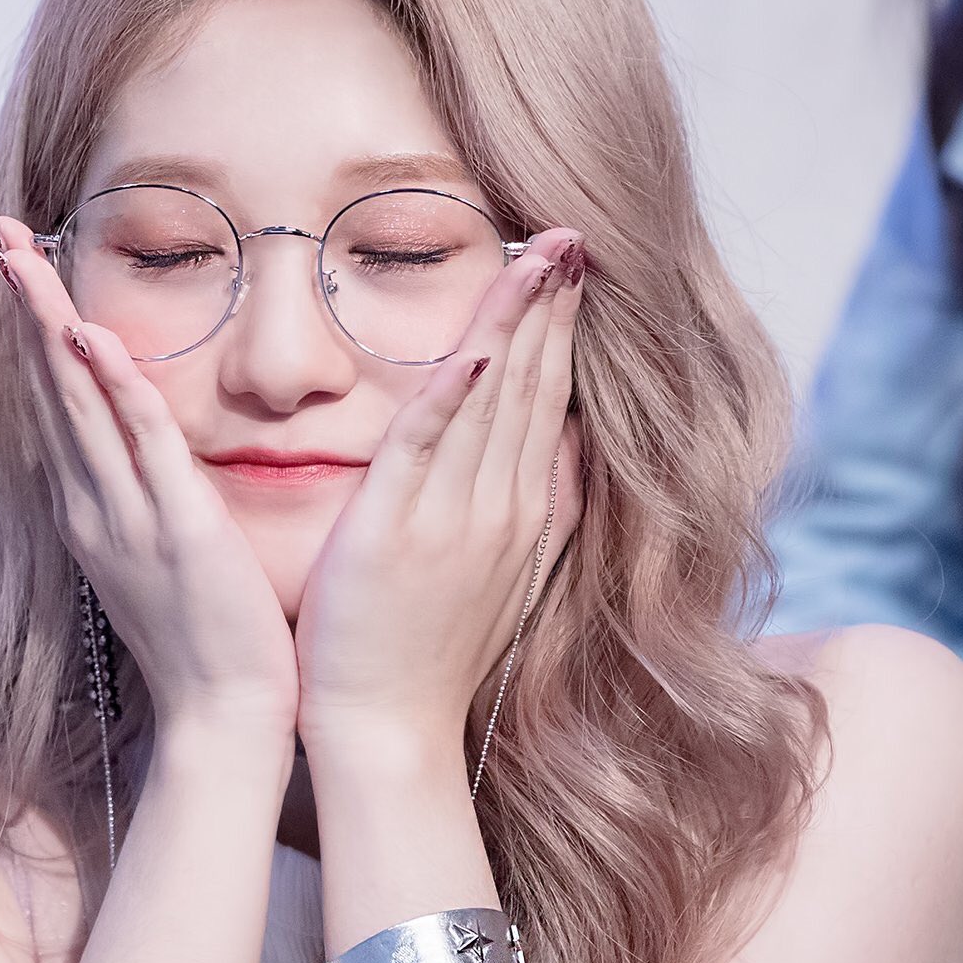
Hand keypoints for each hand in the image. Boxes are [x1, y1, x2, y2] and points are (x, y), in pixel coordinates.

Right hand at [0, 212, 300, 745]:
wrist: (225, 720)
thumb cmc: (210, 645)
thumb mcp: (169, 562)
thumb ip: (156, 505)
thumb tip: (156, 464)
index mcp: (95, 514)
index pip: (59, 407)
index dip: (38, 335)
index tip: (23, 271)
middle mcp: (96, 509)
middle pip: (51, 389)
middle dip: (25, 307)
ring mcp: (130, 519)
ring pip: (80, 403)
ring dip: (50, 324)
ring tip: (21, 256)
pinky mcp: (179, 531)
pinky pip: (143, 445)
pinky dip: (115, 388)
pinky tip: (92, 336)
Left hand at [292, 227, 587, 754]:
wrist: (390, 729)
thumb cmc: (428, 657)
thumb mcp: (502, 578)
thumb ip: (536, 512)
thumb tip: (566, 453)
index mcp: (523, 514)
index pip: (547, 401)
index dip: (561, 331)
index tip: (572, 267)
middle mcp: (501, 507)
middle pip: (531, 386)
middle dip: (552, 306)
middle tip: (568, 233)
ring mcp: (454, 517)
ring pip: (492, 400)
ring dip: (516, 323)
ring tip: (539, 254)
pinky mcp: (397, 530)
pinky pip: (428, 447)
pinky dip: (452, 394)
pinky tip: (474, 345)